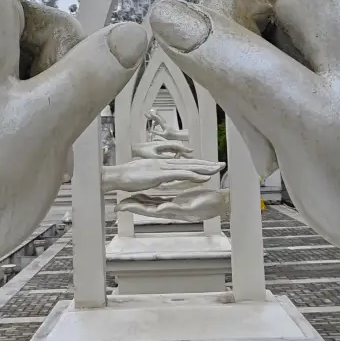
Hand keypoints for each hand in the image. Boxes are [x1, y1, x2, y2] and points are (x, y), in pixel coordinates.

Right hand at [103, 158, 223, 191]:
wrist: (117, 175)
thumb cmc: (128, 176)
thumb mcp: (146, 175)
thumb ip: (156, 175)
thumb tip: (162, 176)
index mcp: (163, 164)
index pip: (185, 164)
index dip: (198, 164)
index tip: (210, 166)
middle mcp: (166, 163)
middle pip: (190, 163)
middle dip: (207, 164)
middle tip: (221, 165)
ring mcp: (163, 167)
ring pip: (188, 167)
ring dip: (204, 168)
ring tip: (217, 169)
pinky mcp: (160, 174)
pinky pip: (180, 174)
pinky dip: (192, 175)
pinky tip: (202, 177)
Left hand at [117, 187, 229, 221]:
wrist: (221, 202)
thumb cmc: (209, 205)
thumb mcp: (192, 207)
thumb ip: (175, 208)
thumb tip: (159, 209)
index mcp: (171, 211)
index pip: (148, 210)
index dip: (134, 208)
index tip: (122, 207)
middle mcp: (169, 210)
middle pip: (146, 207)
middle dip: (132, 206)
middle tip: (118, 205)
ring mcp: (172, 205)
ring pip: (151, 203)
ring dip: (139, 202)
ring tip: (126, 199)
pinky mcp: (176, 200)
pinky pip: (159, 199)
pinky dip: (149, 198)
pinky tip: (144, 196)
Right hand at [144, 109, 188, 140]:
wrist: (177, 135)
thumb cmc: (171, 136)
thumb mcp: (163, 135)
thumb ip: (157, 133)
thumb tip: (151, 131)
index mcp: (163, 124)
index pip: (157, 118)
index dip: (152, 115)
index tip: (148, 113)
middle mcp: (164, 122)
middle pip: (157, 117)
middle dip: (151, 115)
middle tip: (146, 113)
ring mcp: (164, 123)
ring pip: (158, 119)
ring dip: (153, 118)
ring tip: (148, 117)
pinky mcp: (165, 125)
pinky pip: (159, 121)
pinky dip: (155, 121)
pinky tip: (153, 124)